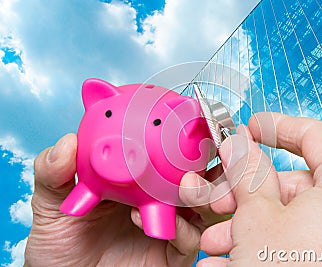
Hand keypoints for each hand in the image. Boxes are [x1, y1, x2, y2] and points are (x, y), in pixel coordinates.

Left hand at [25, 133, 227, 266]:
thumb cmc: (61, 243)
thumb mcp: (51, 203)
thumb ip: (54, 172)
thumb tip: (68, 143)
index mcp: (138, 178)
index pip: (168, 152)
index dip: (184, 136)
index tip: (189, 118)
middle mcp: (158, 197)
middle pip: (196, 175)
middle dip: (207, 163)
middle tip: (199, 152)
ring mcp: (170, 224)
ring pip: (204, 205)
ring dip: (200, 192)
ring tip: (181, 186)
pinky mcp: (174, 253)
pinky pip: (191, 238)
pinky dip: (180, 227)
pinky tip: (143, 219)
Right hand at [195, 112, 321, 265]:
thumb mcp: (256, 219)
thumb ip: (248, 173)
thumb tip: (239, 143)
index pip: (312, 136)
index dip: (275, 126)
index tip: (249, 127)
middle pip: (294, 185)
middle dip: (245, 195)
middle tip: (215, 201)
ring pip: (292, 220)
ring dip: (247, 229)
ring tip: (215, 247)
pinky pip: (301, 246)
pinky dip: (266, 249)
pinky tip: (231, 264)